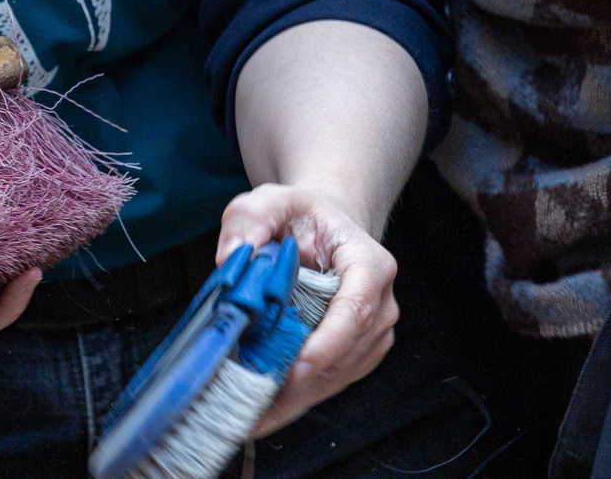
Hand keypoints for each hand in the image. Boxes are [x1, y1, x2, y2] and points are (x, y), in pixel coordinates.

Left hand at [216, 180, 398, 434]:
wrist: (326, 228)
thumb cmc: (302, 216)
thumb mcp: (270, 201)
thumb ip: (248, 220)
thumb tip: (230, 259)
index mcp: (369, 263)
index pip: (357, 308)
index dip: (329, 343)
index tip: (297, 367)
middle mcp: (380, 304)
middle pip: (344, 354)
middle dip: (299, 381)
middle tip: (250, 400)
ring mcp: (372, 334)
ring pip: (335, 377)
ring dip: (293, 397)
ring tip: (246, 409)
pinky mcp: (357, 355)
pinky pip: (327, 383)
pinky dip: (295, 397)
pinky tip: (260, 407)